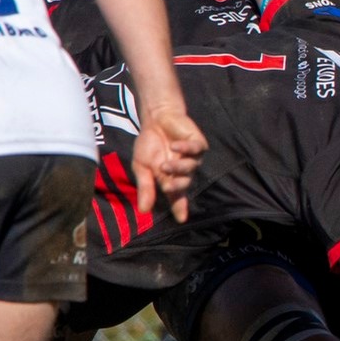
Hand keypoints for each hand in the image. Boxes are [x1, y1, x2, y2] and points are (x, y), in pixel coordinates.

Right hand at [131, 105, 206, 222]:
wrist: (155, 120)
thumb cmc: (149, 144)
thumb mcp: (142, 167)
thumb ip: (145, 186)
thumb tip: (143, 210)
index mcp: (171, 178)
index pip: (176, 196)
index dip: (179, 207)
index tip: (181, 219)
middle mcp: (184, 171)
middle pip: (185, 183)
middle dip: (177, 185)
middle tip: (166, 182)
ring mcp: (193, 157)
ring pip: (191, 168)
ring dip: (178, 167)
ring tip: (165, 163)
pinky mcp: (198, 144)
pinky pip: (196, 149)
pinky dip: (185, 148)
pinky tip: (175, 145)